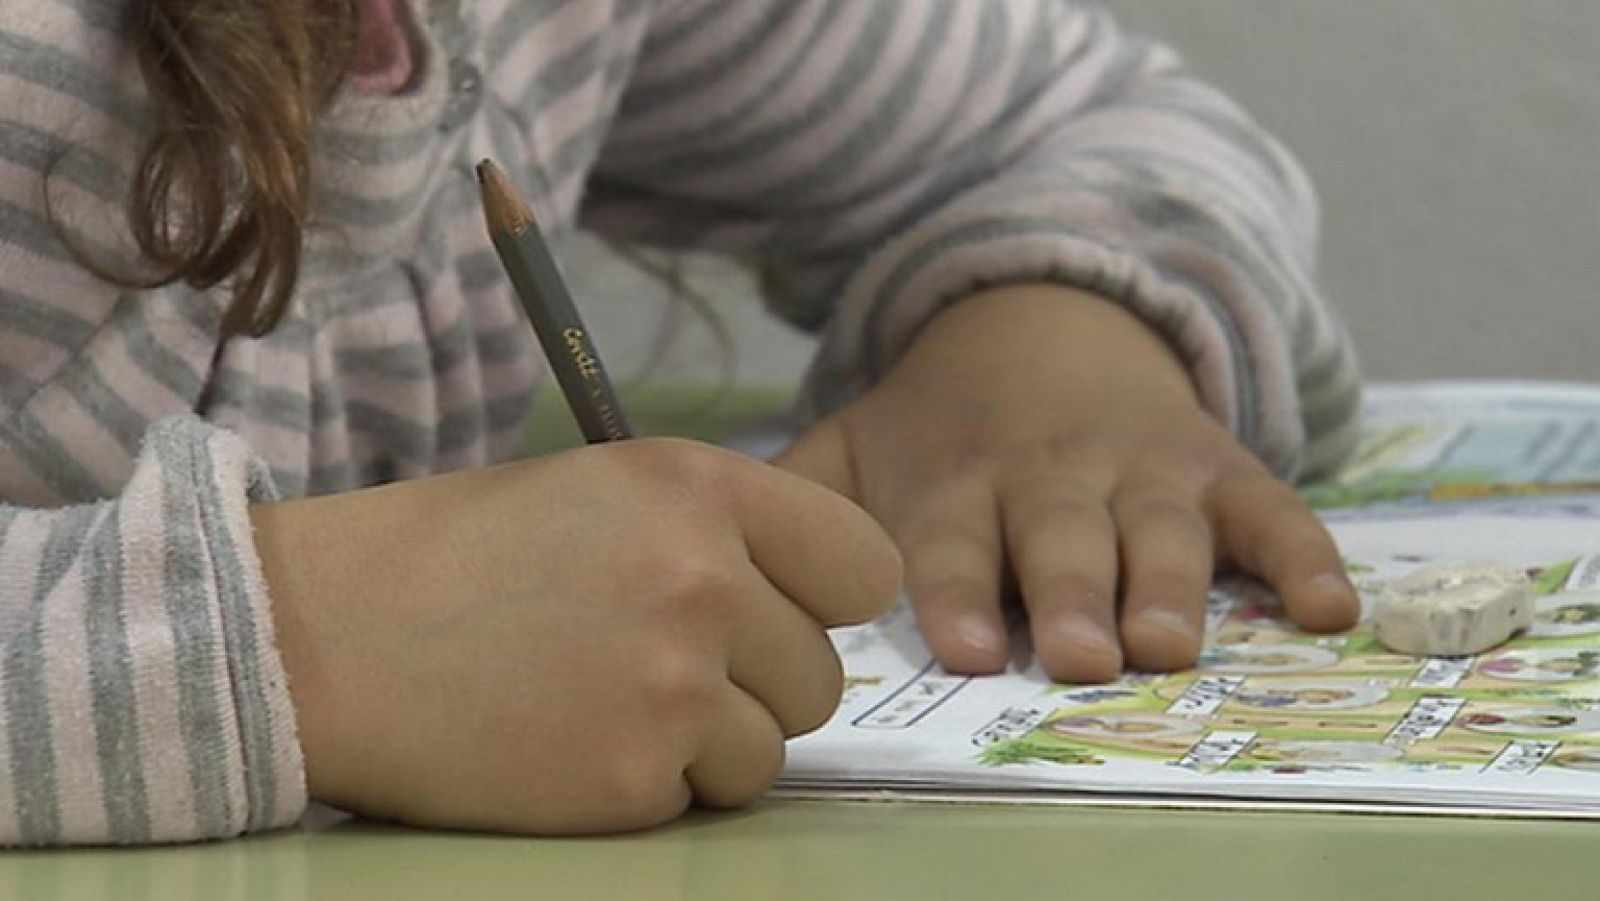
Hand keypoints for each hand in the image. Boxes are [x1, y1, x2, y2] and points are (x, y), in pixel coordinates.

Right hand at [251, 439, 899, 832]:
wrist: (324, 631)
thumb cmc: (458, 552)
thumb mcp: (604, 490)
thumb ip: (717, 535)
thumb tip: (807, 606)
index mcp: (701, 488)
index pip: (867, 566)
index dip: (829, 600)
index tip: (785, 614)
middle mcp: (706, 581)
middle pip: (822, 677)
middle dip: (758, 686)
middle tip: (661, 669)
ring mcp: (674, 686)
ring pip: (770, 753)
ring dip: (709, 746)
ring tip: (608, 706)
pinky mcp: (631, 779)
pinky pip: (696, 801)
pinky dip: (646, 787)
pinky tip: (570, 744)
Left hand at [777, 284, 1357, 682]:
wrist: (1038, 318)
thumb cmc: (935, 422)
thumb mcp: (853, 444)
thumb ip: (792, 500)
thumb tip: (713, 559)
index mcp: (955, 483)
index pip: (949, 546)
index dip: (957, 596)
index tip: (971, 650)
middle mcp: (1048, 477)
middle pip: (1060, 542)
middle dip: (1072, 597)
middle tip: (1082, 654)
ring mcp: (1139, 467)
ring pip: (1159, 530)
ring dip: (1169, 584)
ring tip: (1172, 640)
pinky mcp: (1213, 462)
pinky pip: (1269, 508)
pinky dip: (1302, 554)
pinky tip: (1330, 607)